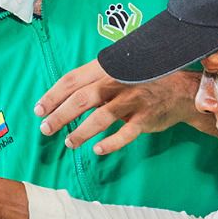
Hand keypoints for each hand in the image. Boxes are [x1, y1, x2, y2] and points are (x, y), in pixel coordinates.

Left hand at [34, 59, 214, 155]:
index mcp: (105, 68)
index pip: (72, 80)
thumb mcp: (115, 76)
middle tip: (46, 129)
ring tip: (69, 142)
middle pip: (82, 98)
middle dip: (60, 114)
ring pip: (102, 116)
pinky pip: (126, 132)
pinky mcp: (146, 117)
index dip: (53, 95)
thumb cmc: (140, 83)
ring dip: (82, 131)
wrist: (179, 90)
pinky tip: (98, 150)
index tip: (38, 110)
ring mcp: (133, 99)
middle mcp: (117, 81)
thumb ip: (92, 85)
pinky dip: (111, 142)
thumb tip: (60, 102)